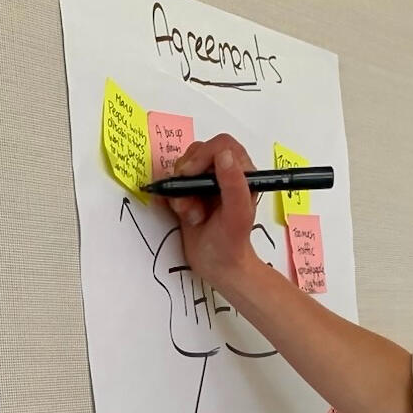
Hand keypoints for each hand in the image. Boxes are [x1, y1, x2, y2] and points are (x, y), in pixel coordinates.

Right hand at [164, 133, 260, 287]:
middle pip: (198, 152)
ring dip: (180, 190)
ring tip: (190, 214)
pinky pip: (173, 183)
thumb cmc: (231, 243)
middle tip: (190, 202)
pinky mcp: (190, 194)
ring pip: (183, 168)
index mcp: (241, 173)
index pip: (221, 146)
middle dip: (188, 176)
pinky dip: (171, 196)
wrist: (218, 266)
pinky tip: (180, 214)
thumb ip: (234, 184)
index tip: (191, 176)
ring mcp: (205, 183)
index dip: (203, 156)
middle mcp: (223, 174)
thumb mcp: (237, 215)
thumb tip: (223, 155)